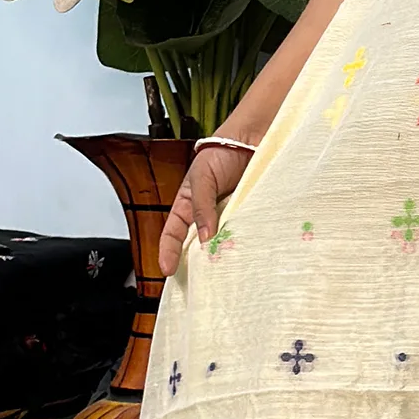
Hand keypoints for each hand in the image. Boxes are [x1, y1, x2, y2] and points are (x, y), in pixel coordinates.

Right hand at [158, 145, 249, 277]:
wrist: (252, 138)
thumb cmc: (221, 152)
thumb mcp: (201, 177)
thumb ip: (201, 206)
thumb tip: (204, 236)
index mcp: (187, 206)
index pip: (173, 234)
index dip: (167, 252)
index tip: (166, 269)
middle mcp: (207, 216)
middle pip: (197, 245)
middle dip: (196, 262)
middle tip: (198, 280)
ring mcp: (229, 218)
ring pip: (222, 243)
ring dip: (221, 256)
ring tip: (222, 271)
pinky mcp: (249, 217)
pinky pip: (244, 234)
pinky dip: (244, 244)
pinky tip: (245, 253)